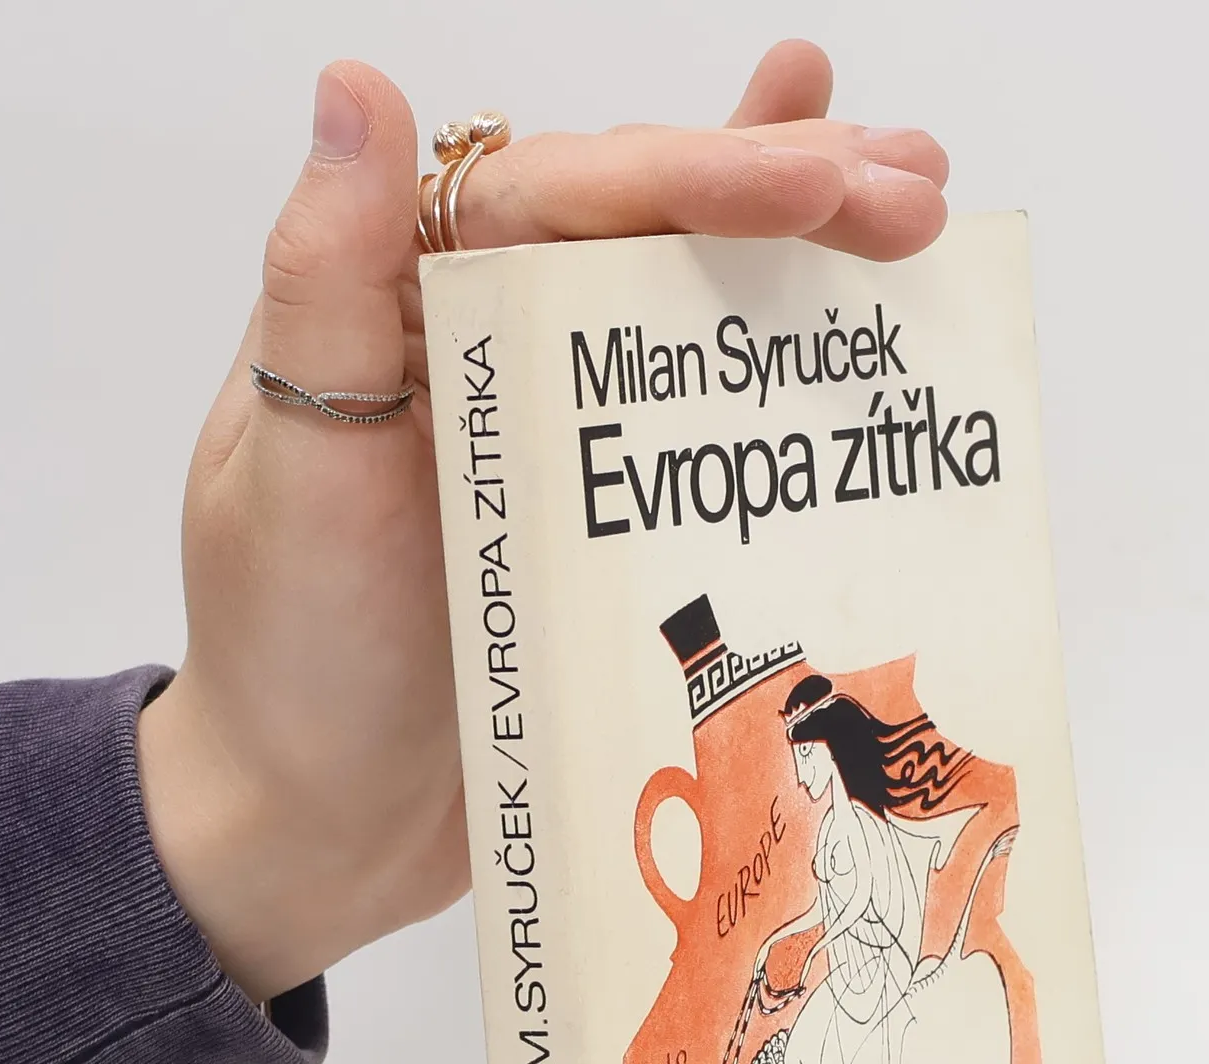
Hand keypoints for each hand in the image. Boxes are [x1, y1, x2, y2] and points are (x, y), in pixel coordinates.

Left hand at [137, 42, 949, 1000]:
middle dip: (785, 192)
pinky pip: (699, 417)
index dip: (696, 175)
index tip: (820, 182)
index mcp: (409, 309)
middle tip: (916, 192)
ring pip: (684, 299)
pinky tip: (838, 292)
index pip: (562, 198)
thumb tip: (357, 93)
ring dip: (804, 242)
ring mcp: (554, 429)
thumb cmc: (289, 664)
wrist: (321, 824)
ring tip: (920, 201)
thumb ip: (327, 289)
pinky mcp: (603, 514)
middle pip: (643, 225)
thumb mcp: (293, 480)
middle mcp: (486, 343)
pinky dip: (771, 355)